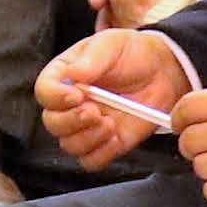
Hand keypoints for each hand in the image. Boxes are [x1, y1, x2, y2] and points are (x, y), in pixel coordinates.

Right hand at [33, 28, 194, 164]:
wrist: (161, 71)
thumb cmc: (131, 53)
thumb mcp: (112, 45)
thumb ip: (93, 59)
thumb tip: (73, 74)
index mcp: (64, 76)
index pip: (44, 91)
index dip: (56, 97)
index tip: (77, 95)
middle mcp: (69, 104)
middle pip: (52, 123)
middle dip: (72, 121)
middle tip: (95, 112)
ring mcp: (86, 126)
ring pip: (70, 145)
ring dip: (88, 138)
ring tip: (111, 123)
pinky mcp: (104, 144)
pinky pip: (91, 161)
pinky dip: (102, 154)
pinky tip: (117, 137)